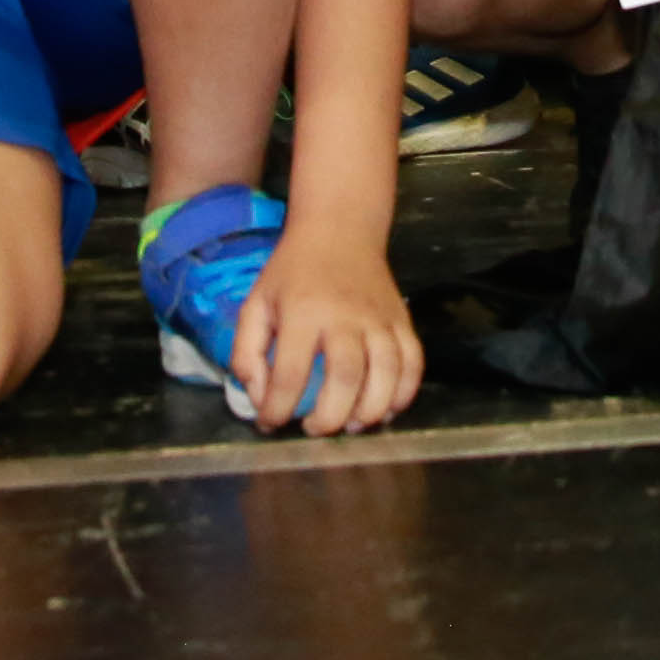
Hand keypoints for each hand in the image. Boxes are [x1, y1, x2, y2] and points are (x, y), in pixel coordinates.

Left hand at [233, 222, 423, 437]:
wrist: (339, 230)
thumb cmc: (293, 273)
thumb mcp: (256, 304)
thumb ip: (246, 353)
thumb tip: (261, 398)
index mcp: (302, 312)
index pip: (290, 373)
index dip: (277, 409)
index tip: (270, 423)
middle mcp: (345, 315)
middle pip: (346, 377)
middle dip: (329, 417)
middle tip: (314, 428)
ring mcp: (379, 318)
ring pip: (387, 373)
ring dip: (370, 411)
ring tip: (350, 425)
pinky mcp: (402, 319)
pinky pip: (413, 363)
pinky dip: (404, 394)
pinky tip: (384, 409)